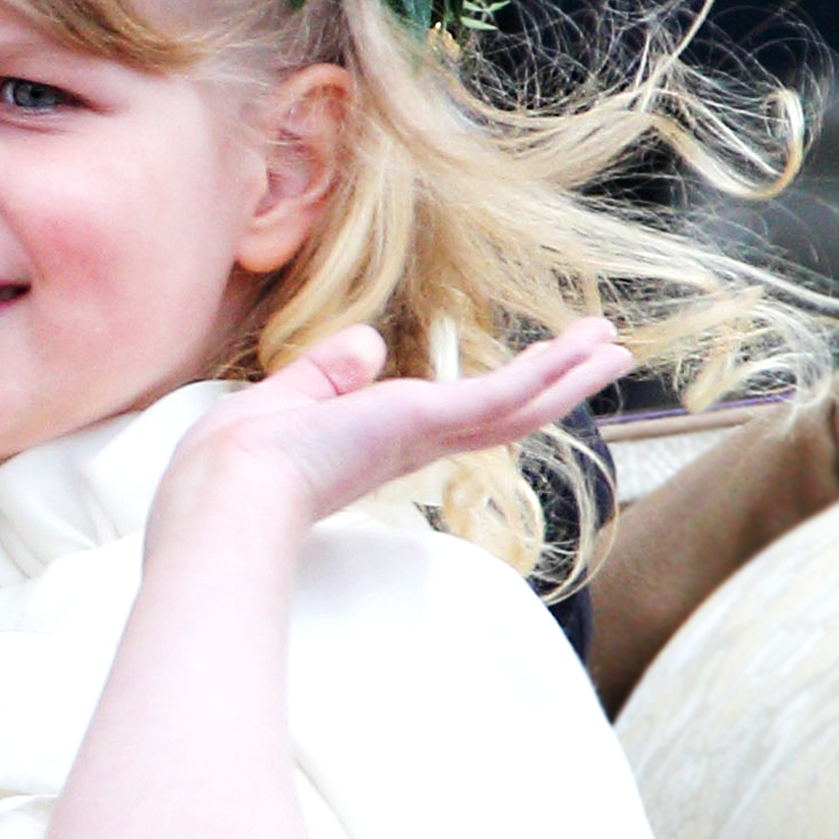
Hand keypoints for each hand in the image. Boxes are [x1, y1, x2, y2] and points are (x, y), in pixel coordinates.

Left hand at [157, 318, 633, 533]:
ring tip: (614, 346)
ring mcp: (423, 435)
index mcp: (377, 440)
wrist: (224, 496)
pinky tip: (587, 349)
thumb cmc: (231, 466)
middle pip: (502, 413)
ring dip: (568, 373)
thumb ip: (324, 374)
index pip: (452, 416)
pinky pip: (501, 394)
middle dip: (552, 383)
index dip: (496, 395)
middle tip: (601, 357)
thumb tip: (362, 343)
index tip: (528, 375)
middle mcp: (411, 443)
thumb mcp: (282, 404)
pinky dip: (549, 372)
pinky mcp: (425, 421)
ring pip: (515, 404)